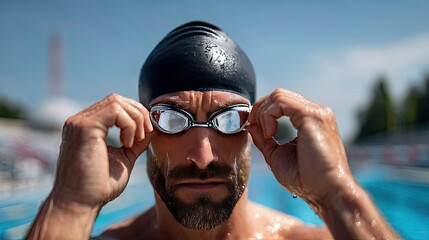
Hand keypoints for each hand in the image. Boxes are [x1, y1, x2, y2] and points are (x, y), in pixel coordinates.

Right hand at [51, 94, 153, 207]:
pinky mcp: (83, 127)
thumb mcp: (124, 158)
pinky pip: (115, 111)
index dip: (135, 114)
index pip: (115, 105)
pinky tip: (126, 143)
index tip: (144, 134)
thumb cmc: (98, 187)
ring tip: (134, 141)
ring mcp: (79, 123)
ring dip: (135, 119)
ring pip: (116, 102)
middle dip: (138, 114)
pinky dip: (129, 125)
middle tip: (144, 135)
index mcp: (87, 127)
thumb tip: (152, 128)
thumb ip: (136, 142)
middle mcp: (80, 121)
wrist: (80, 204)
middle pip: (116, 99)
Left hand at [247, 89, 353, 203]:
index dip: (263, 112)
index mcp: (310, 120)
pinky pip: (281, 102)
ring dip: (263, 113)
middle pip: (279, 95)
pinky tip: (270, 134)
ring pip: (279, 95)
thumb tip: (250, 125)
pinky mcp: (312, 116)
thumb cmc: (306, 180)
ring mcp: (317, 112)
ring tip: (267, 135)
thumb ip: (264, 139)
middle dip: (259, 109)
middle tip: (254, 127)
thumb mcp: (277, 155)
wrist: (327, 192)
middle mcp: (316, 112)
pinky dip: (268, 115)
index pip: (282, 102)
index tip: (254, 128)